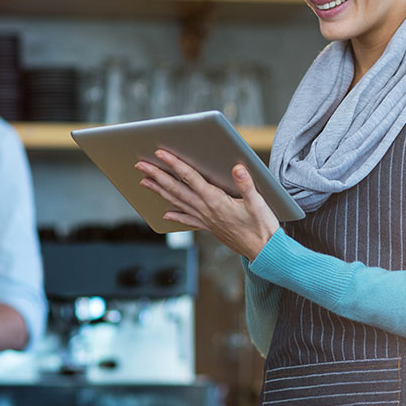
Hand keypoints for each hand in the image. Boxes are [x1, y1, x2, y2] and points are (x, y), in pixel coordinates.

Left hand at [136, 149, 279, 259]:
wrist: (264, 252)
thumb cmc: (262, 227)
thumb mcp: (258, 203)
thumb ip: (246, 184)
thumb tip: (237, 167)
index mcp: (215, 200)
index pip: (190, 178)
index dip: (175, 164)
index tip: (161, 154)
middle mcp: (206, 210)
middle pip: (176, 189)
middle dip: (157, 175)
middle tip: (140, 164)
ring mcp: (206, 220)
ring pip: (177, 202)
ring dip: (159, 191)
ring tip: (144, 182)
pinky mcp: (210, 228)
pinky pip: (188, 220)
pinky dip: (175, 216)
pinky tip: (166, 214)